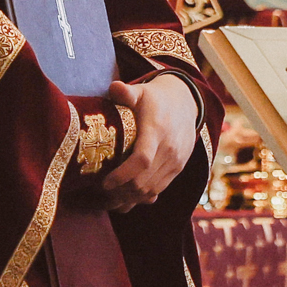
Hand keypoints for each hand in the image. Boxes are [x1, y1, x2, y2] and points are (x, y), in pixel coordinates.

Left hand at [100, 75, 197, 211]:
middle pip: (143, 181)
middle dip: (120, 192)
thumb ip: (126, 92)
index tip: (104, 183)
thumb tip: (114, 87)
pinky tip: (127, 198)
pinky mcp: (177, 169)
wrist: (186, 104)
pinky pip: (159, 190)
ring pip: (151, 190)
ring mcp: (175, 161)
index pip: (142, 160)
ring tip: (110, 199)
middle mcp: (169, 149)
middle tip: (101, 193)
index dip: (122, 176)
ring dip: (129, 198)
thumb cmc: (156, 99)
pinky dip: (142, 198)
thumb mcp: (141, 91)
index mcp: (157, 131)